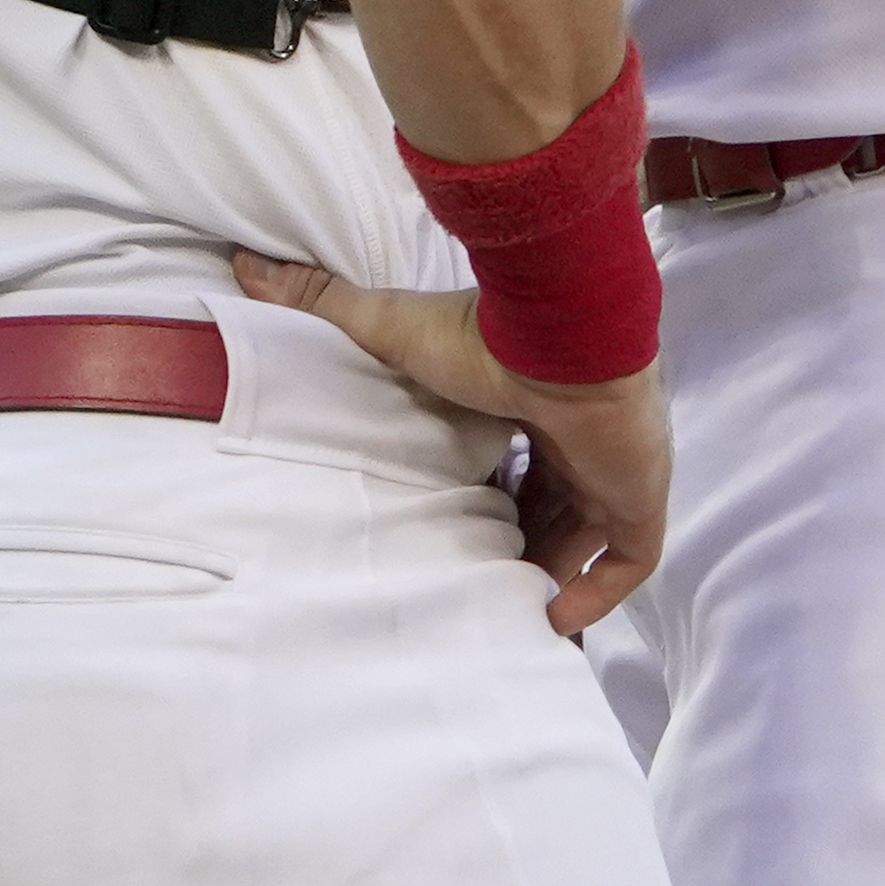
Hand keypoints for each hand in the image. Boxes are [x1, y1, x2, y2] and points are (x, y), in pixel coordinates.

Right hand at [231, 252, 668, 638]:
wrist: (562, 335)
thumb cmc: (483, 334)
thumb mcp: (390, 327)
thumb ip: (325, 303)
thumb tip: (245, 265)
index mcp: (533, 399)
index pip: (519, 455)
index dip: (492, 492)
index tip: (450, 522)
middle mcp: (579, 437)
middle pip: (554, 503)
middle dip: (519, 541)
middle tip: (473, 582)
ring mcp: (615, 469)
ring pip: (588, 538)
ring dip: (548, 575)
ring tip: (501, 615)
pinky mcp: (639, 499)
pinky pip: (629, 562)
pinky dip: (596, 596)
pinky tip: (551, 620)